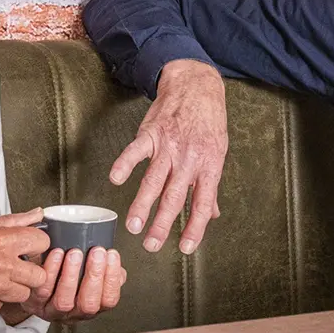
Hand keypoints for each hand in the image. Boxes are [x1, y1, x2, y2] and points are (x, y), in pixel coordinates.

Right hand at [0, 211, 50, 325]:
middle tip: (17, 267)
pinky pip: (1, 306)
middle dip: (31, 272)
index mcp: (0, 240)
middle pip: (39, 276)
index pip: (42, 243)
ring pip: (23, 294)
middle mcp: (0, 265)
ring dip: (15, 288)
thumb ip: (12, 221)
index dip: (36, 245)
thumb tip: (38, 214)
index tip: (28, 247)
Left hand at [3, 246, 127, 324]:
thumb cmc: (64, 274)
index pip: (109, 300)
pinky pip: (43, 290)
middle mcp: (74, 313)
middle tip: (97, 253)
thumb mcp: (89, 273)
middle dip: (95, 276)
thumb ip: (105, 270)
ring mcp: (53, 311)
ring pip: (64, 301)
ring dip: (72, 275)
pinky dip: (51, 271)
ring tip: (75, 253)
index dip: (112, 279)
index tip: (112, 255)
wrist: (32, 277)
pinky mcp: (34, 303)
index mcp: (92, 305)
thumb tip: (115, 263)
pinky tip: (56, 254)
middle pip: (88, 304)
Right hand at [107, 60, 226, 254]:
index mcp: (208, 166)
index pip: (202, 203)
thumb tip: (212, 214)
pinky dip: (125, 164)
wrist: (195, 85)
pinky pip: (135, 151)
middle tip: (151, 245)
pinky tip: (116, 179)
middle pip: (174, 197)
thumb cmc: (208, 121)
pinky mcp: (151, 133)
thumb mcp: (217, 153)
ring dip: (142, 204)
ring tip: (133, 225)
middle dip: (162, 223)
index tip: (185, 247)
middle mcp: (189, 159)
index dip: (194, 227)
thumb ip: (210, 185)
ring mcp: (169, 146)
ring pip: (153, 180)